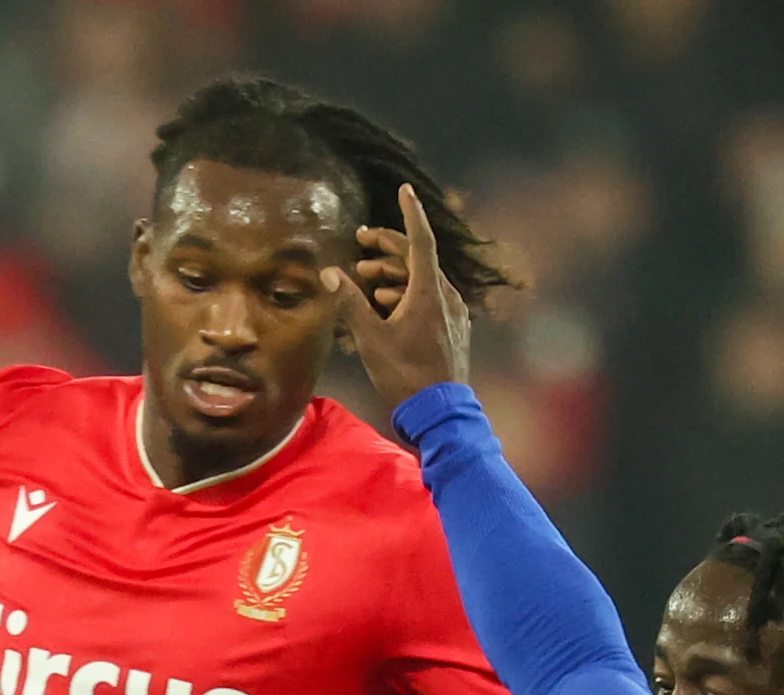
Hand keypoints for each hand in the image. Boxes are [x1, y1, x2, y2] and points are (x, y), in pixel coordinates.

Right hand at [327, 185, 472, 413]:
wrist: (439, 413)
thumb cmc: (405, 375)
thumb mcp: (371, 338)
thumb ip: (350, 302)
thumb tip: (330, 272)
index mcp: (429, 292)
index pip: (420, 240)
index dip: (410, 213)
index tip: (405, 190)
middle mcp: (446, 296)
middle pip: (418, 258)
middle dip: (388, 248)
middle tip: (361, 242)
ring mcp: (453, 313)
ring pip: (422, 279)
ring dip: (394, 274)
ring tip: (366, 280)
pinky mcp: (453, 329)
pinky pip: (430, 298)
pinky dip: (407, 292)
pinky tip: (387, 304)